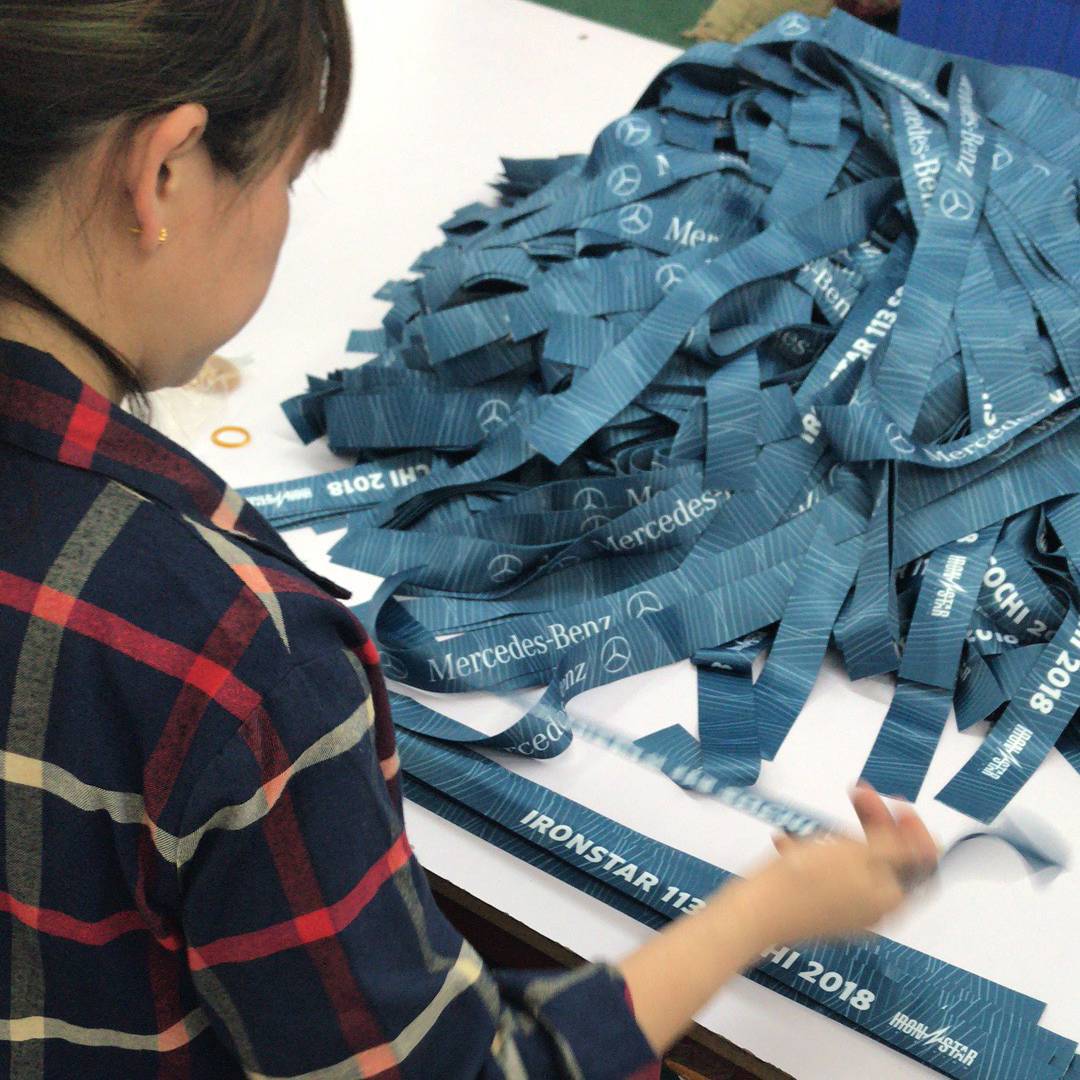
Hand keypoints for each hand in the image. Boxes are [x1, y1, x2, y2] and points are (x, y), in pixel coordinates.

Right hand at [739, 782, 938, 945]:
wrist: (754, 913)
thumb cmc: (806, 879)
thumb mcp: (858, 853)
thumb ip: (898, 848)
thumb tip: (931, 846)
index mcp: (889, 899)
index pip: (920, 865)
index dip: (915, 832)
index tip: (898, 803)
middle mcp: (871, 910)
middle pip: (885, 861)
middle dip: (874, 824)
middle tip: (859, 793)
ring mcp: (842, 912)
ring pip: (852, 866)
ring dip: (841, 836)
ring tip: (818, 820)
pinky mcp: (815, 910)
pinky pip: (824, 876)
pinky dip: (813, 854)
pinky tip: (790, 842)